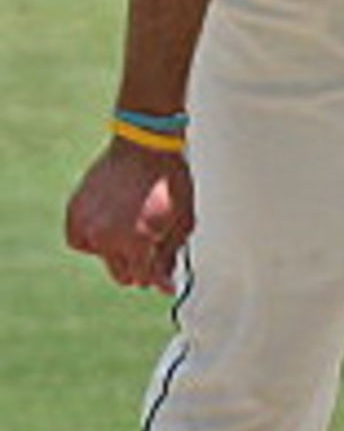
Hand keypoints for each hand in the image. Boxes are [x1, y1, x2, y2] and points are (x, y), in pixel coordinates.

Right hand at [65, 139, 193, 293]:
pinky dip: (92, 237)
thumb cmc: (170, 181)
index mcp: (137, 241)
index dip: (158, 276)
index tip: (164, 272)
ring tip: (129, 224)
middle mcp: (108, 236)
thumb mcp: (182, 222)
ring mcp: (88, 223)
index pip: (143, 277)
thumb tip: (164, 287)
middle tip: (148, 245)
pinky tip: (109, 223)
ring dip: (114, 249)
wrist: (144, 144)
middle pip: (121, 274)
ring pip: (100, 256)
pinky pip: (79, 240)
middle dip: (137, 265)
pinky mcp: (75, 211)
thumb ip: (170, 257)